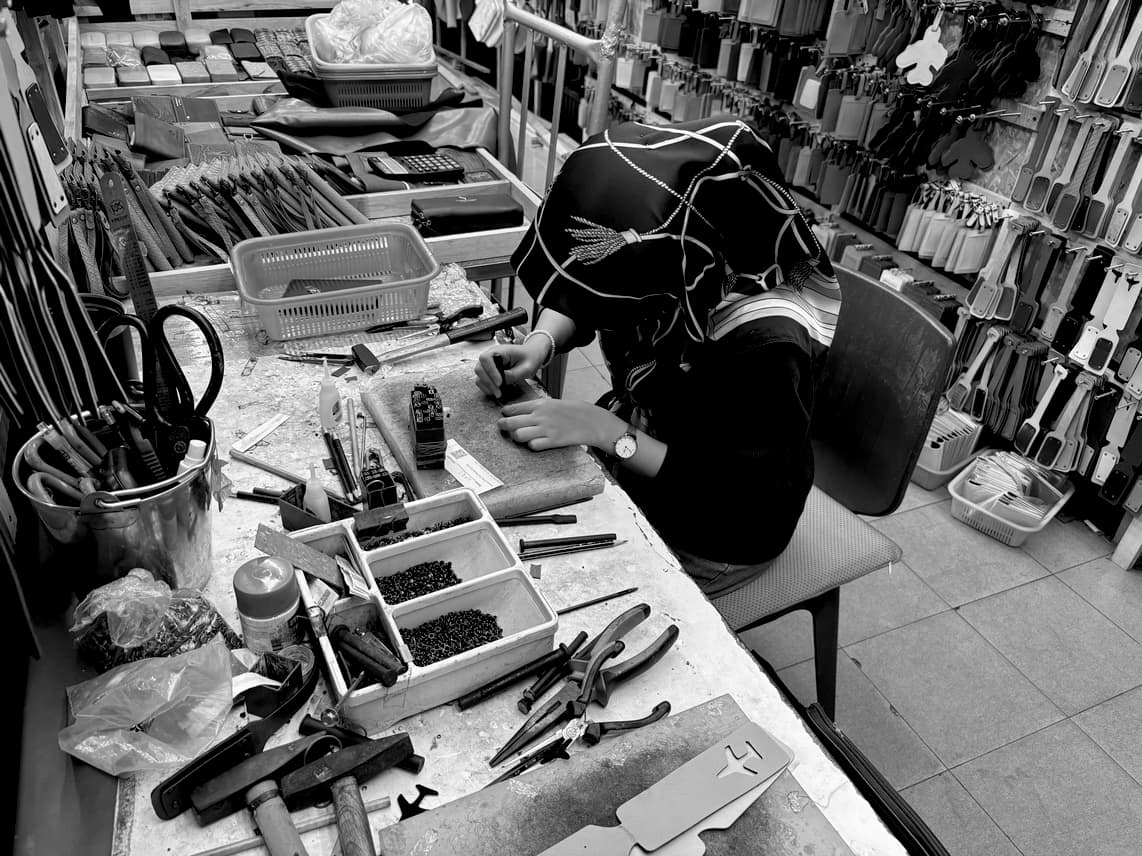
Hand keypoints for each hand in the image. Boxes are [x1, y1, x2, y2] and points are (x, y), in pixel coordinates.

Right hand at [475, 341, 546, 398]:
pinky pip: (482, 380)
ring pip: (479, 376)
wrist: (531, 355)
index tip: (500, 382)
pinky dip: (487, 387)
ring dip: (487, 386)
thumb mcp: (527, 367)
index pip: (486, 358)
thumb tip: (502, 381)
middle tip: (498, 393)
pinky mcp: (489, 371)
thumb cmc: (529, 358)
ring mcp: (488, 363)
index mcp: (500, 350)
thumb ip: (514, 374)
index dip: (490, 371)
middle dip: (488, 382)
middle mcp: (491, 355)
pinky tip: (495, 391)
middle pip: (480, 368)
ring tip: (498, 394)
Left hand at [498, 399, 625, 451]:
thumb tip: (518, 412)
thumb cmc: (571, 412)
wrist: (591, 420)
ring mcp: (546, 429)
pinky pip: (533, 445)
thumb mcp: (553, 403)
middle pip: (511, 422)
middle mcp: (540, 416)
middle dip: (503, 425)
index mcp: (540, 405)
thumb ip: (536, 408)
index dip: (505, 413)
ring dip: (516, 437)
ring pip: (518, 435)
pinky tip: (535, 443)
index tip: (504, 415)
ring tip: (520, 437)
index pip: (514, 408)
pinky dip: (532, 445)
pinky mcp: (553, 441)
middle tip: (502, 427)